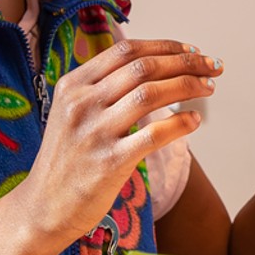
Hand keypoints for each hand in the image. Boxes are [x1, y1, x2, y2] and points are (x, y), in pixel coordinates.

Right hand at [20, 37, 216, 244]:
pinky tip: (194, 121)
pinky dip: (180, 123)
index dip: (165, 46)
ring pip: (151, 94)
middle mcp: (82, 103)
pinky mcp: (109, 162)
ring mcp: (95, 132)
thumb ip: (102, 89)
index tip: (191, 50)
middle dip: (185, 62)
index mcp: (73, 85)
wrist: (42, 208)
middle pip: (143, 67)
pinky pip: (154, 134)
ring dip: (188, 86)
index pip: (126, 51)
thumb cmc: (65, 160)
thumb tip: (152, 68)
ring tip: (208, 88)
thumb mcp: (71, 113)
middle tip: (211, 66)